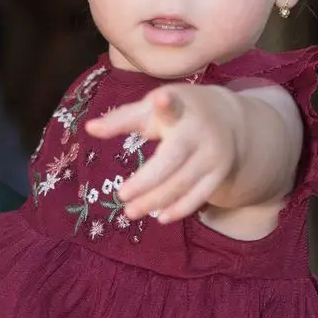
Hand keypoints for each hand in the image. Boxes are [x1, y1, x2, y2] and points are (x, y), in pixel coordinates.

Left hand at [86, 84, 241, 222]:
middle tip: (121, 195)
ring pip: (182, 183)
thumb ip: (122, 119)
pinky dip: (179, 209)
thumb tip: (89, 129)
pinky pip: (199, 196)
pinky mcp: (219, 174)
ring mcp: (212, 155)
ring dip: (155, 201)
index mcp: (179, 110)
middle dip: (146, 181)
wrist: (228, 117)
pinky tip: (160, 218)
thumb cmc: (178, 111)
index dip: (166, 105)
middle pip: (171, 161)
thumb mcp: (151, 108)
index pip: (172, 107)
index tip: (161, 99)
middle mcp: (198, 133)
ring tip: (130, 212)